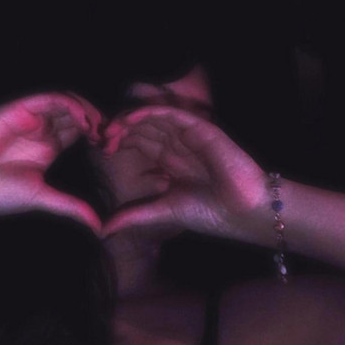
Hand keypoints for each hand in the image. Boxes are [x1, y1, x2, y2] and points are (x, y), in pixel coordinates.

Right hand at [0, 92, 104, 235]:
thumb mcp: (43, 199)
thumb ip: (71, 207)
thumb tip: (99, 227)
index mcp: (48, 146)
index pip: (81, 130)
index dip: (99, 135)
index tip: (112, 149)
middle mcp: (41, 129)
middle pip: (78, 113)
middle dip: (98, 120)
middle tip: (111, 136)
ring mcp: (30, 117)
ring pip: (66, 101)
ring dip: (87, 110)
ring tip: (98, 128)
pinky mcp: (17, 109)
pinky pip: (48, 98)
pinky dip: (68, 104)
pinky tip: (82, 120)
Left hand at [101, 106, 271, 242]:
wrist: (243, 213)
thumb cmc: (211, 213)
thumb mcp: (163, 212)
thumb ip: (134, 216)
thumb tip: (102, 231)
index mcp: (171, 162)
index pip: (140, 142)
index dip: (120, 141)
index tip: (101, 148)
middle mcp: (178, 146)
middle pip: (144, 128)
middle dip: (121, 129)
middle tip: (101, 136)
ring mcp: (190, 136)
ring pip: (154, 118)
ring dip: (131, 119)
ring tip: (112, 128)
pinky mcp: (201, 129)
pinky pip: (172, 114)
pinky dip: (150, 112)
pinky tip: (131, 118)